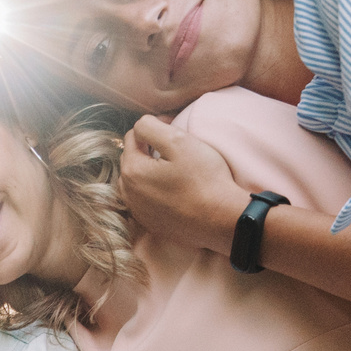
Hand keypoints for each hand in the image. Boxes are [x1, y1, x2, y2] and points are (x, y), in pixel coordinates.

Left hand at [119, 116, 252, 256]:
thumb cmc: (204, 179)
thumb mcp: (178, 141)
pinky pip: (145, 199)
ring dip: (148, 169)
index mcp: (132, 171)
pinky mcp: (151, 223)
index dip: (155, 126)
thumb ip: (151, 127)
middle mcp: (128, 194)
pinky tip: (173, 188)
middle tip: (176, 146)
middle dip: (148, 148)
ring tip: (172, 167)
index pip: (133, 136)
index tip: (175, 127)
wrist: (222, 220)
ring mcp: (139, 211)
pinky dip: (154, 190)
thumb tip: (141, 126)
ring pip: (136, 179)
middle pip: (132, 158)